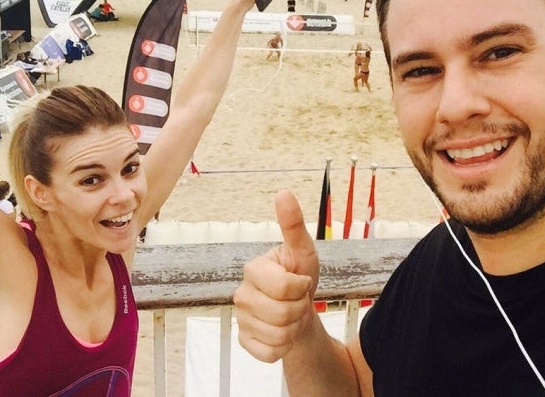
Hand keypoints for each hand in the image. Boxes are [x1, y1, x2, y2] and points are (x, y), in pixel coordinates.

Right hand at [234, 190, 319, 362]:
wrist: (299, 308)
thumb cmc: (300, 275)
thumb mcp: (303, 250)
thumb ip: (293, 225)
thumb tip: (284, 192)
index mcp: (254, 269)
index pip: (284, 287)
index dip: (301, 287)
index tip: (302, 281)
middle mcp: (242, 293)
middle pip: (282, 313)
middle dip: (300, 309)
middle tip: (299, 301)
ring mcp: (241, 319)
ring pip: (277, 335)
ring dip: (294, 328)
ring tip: (292, 315)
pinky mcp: (244, 341)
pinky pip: (268, 352)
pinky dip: (283, 347)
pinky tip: (282, 332)